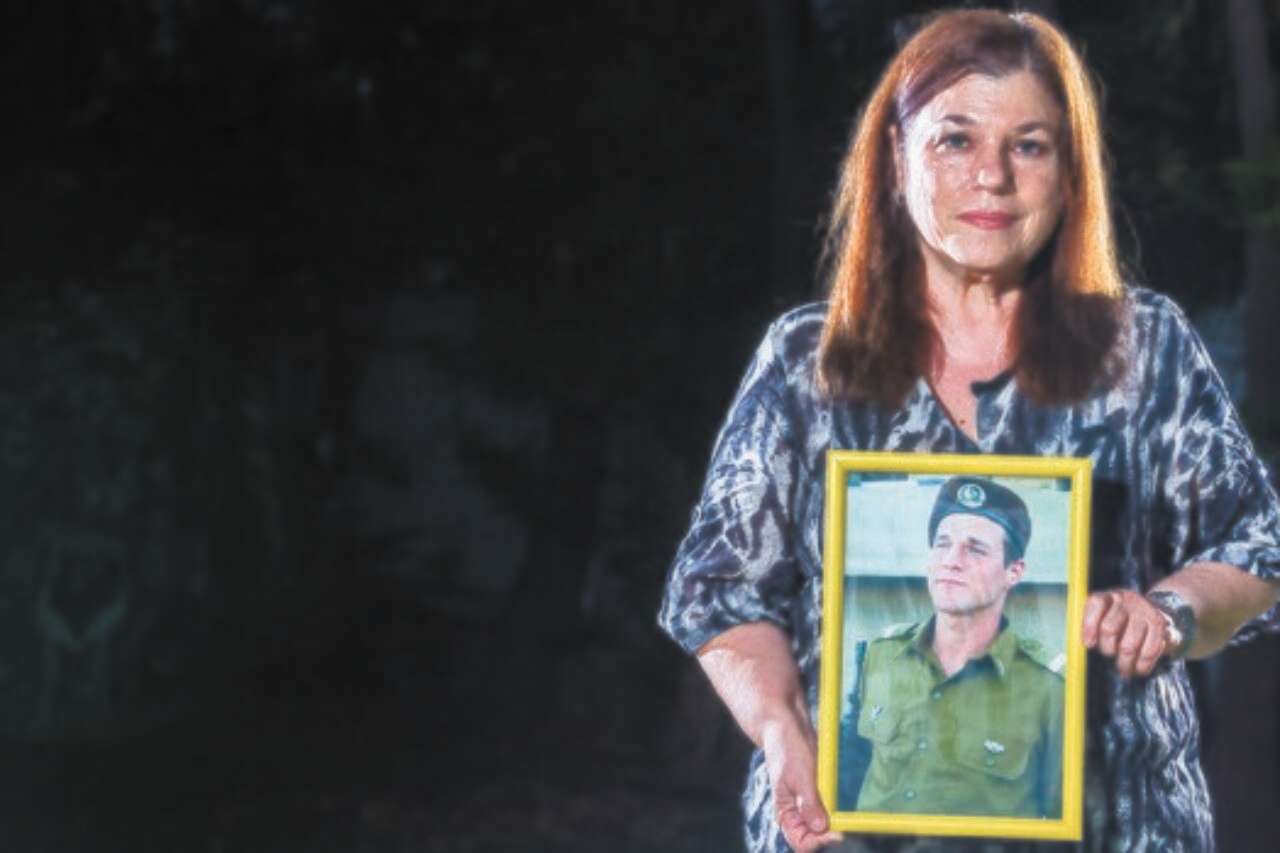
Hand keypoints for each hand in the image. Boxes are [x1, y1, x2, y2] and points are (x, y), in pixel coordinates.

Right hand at [760, 713, 842, 851]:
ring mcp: (809, 801)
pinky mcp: (820, 790)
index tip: (837, 832)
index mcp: (786, 812)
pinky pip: (831, 807)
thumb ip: (808, 803)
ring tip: (850, 817)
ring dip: (837, 822)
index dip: (818, 842)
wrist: (787, 724)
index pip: (800, 841)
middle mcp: (798, 811)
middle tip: (846, 825)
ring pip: (825, 824)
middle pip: (815, 836)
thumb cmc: (787, 748)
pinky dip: (840, 809)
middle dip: (830, 834)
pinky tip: (849, 805)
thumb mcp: (798, 775)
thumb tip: (820, 828)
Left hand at [1082, 589, 1169, 677]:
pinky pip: (1148, 652)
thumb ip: (1090, 628)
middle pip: (1109, 628)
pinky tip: (1138, 668)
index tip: (1089, 644)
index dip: (1089, 626)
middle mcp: (1127, 600)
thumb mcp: (1103, 617)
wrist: (1156, 613)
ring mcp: (1146, 611)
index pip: (1096, 604)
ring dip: (1124, 662)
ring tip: (1123, 668)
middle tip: (1109, 655)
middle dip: (1107, 649)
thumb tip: (1086, 644)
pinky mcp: (1161, 626)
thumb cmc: (1121, 622)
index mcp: (1108, 596)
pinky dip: (1141, 665)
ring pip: (1128, 646)